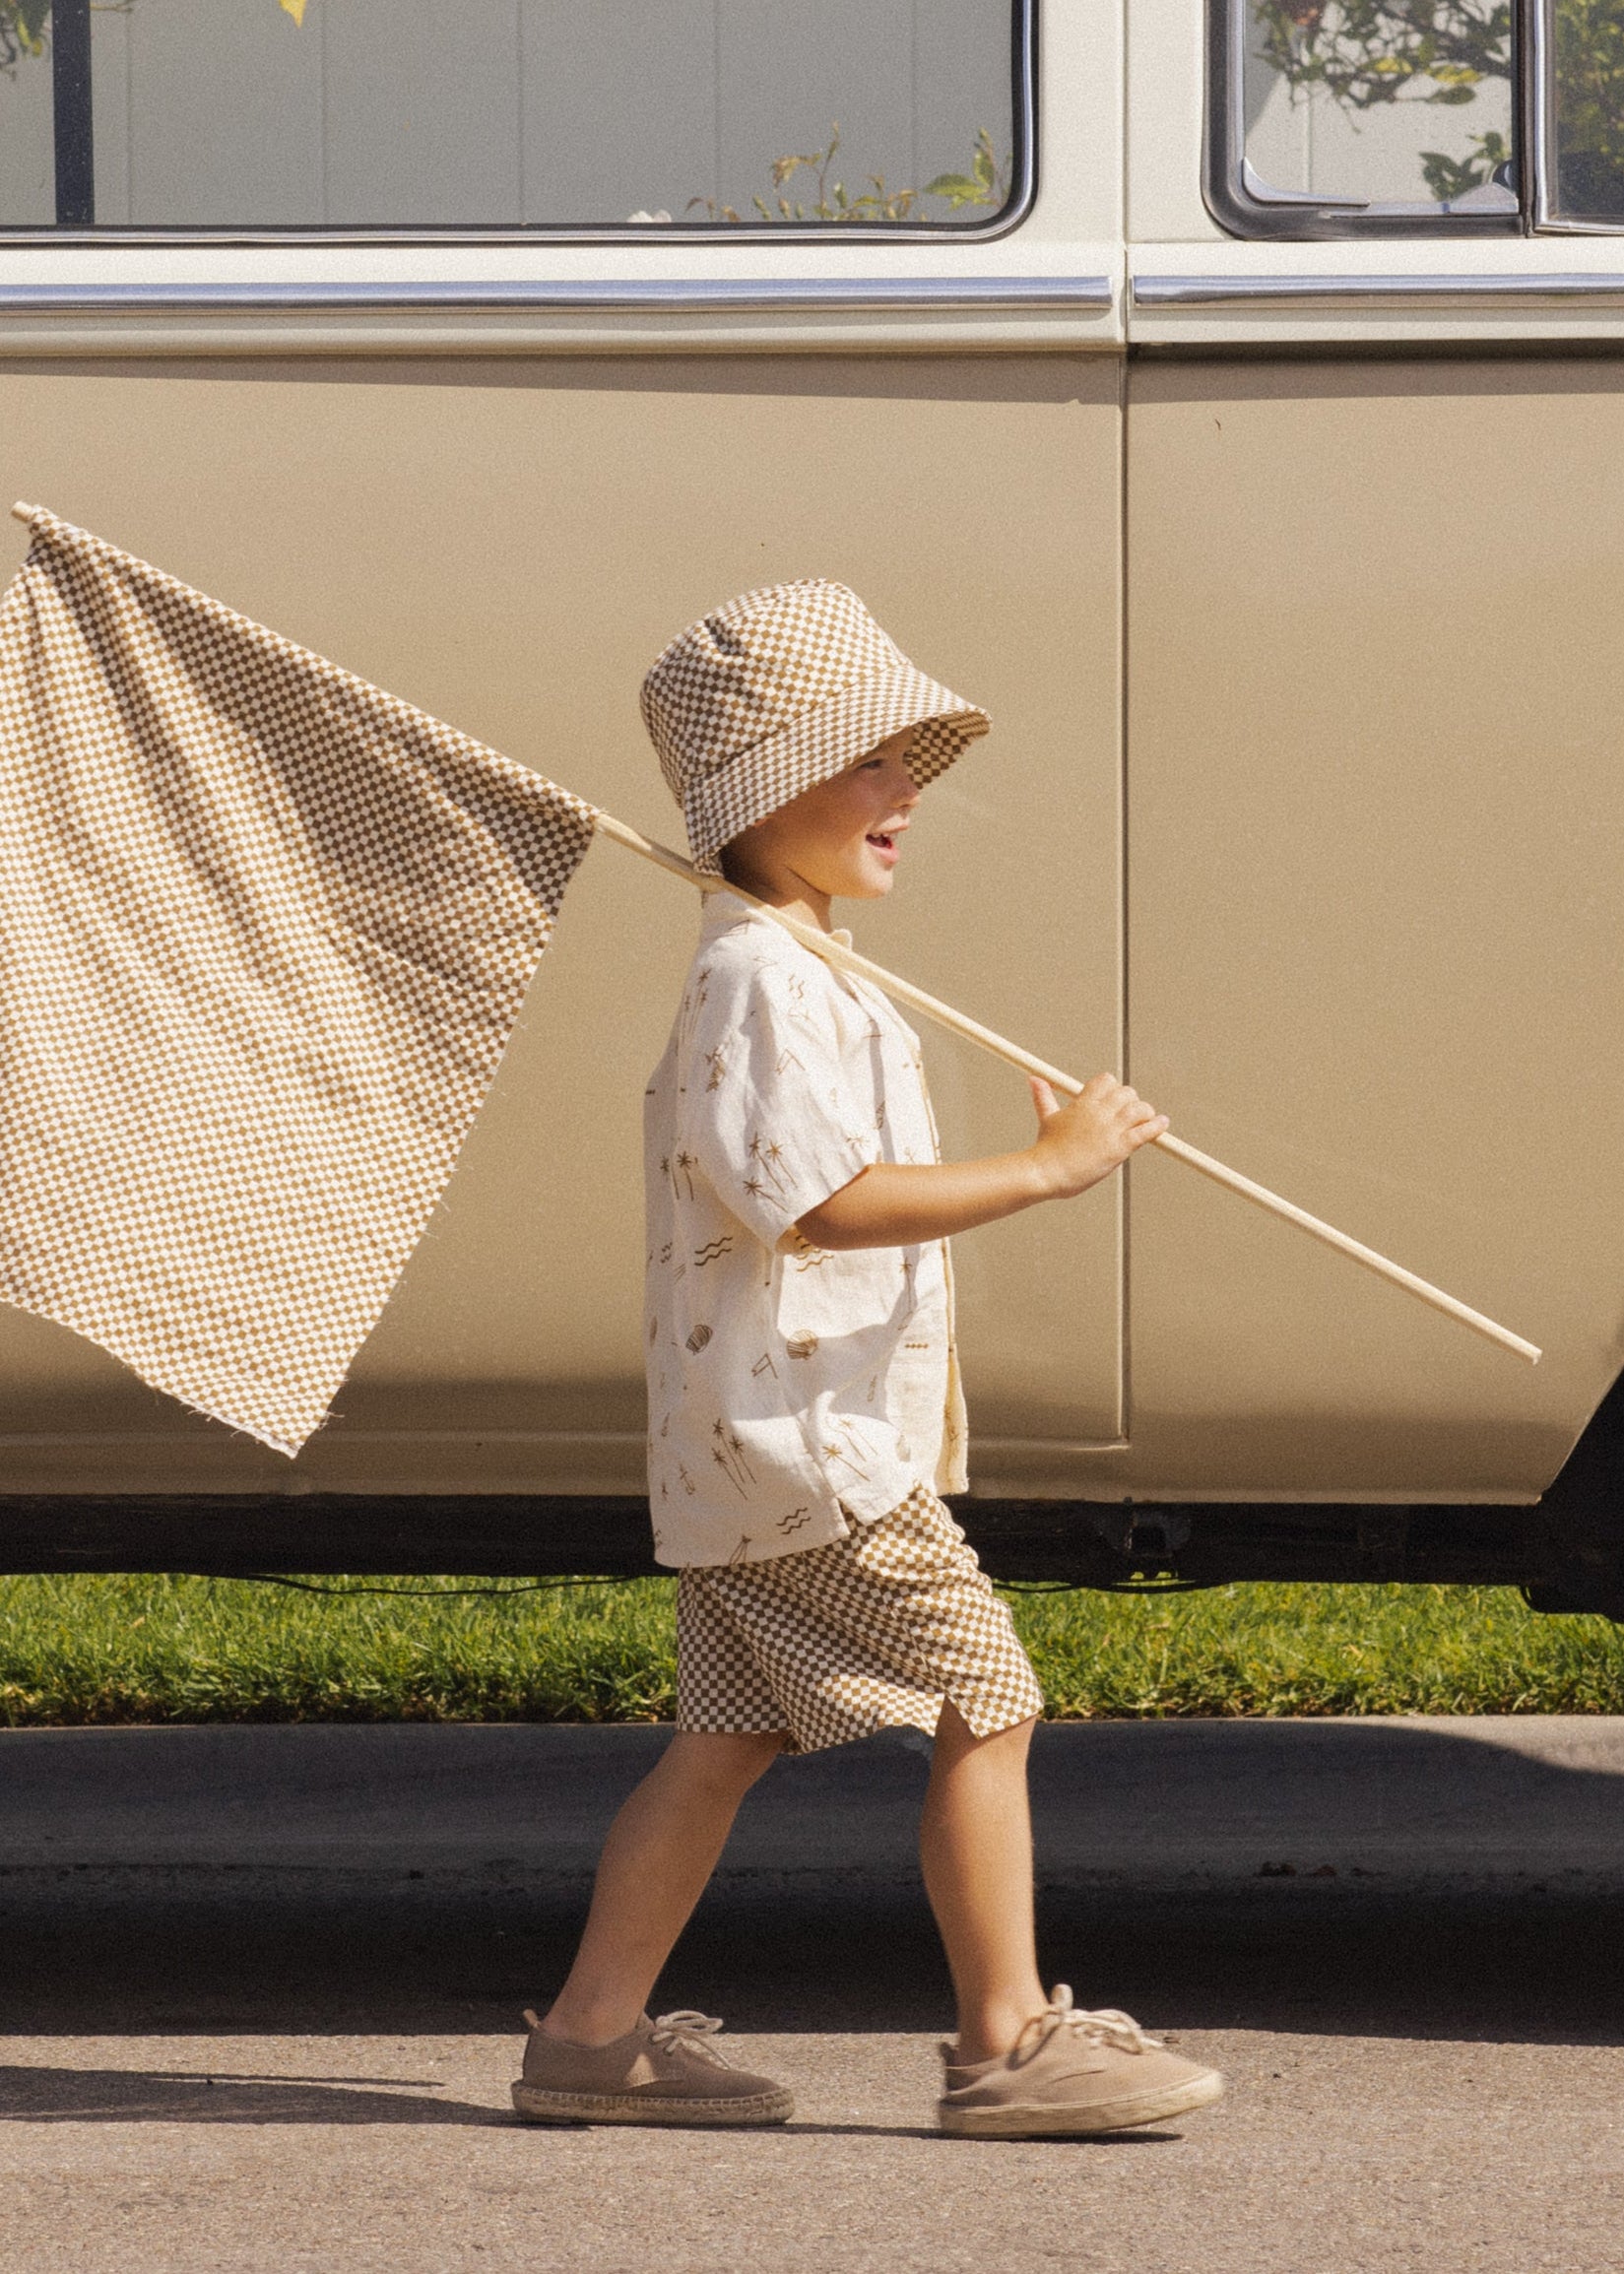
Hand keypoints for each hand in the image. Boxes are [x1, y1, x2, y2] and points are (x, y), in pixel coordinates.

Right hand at [1027, 1072, 1168, 1199]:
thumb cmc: (1046, 1149)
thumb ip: (1043, 1096)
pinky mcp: (1119, 1146)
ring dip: (1146, 1113)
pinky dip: (1157, 1127)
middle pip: (1127, 1093)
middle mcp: (1099, 1111)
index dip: (1114, 1088)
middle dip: (1132, 1101)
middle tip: (1132, 1114)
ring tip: (1149, 1119)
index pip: (1106, 1081)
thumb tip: (1033, 1079)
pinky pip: (1145, 1131)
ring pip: (1139, 1109)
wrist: (1046, 1172)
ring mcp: (1110, 1128)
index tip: (1115, 1100)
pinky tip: (1162, 1124)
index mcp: (1083, 1102)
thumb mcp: (1047, 1117)